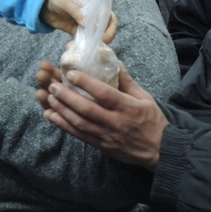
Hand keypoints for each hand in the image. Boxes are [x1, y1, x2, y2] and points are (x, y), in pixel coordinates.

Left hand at [37, 62, 167, 170]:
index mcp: (127, 107)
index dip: (86, 83)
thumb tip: (113, 60)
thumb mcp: (144, 97)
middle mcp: (115, 122)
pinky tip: (51, 115)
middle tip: (53, 85)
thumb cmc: (152, 120)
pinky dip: (63, 125)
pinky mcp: (101, 145)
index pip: (104, 94)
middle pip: (87, 109)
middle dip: (67, 96)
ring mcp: (107, 135)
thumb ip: (126, 80)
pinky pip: (79, 135)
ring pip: (79, 123)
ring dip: (62, 110)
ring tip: (49, 97)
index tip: (70, 73)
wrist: (161, 150)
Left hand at [41, 0, 116, 42]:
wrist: (41, 2)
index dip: (108, 25)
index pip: (107, 13)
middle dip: (105, 36)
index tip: (102, 35)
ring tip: (80, 46)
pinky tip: (72, 47)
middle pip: (107, 25)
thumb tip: (88, 24)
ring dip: (93, 42)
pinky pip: (84, 39)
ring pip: (97, 34)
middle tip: (98, 45)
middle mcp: (95, 12)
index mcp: (95, 0)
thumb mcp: (65, 0)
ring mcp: (87, 22)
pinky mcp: (78, 30)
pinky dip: (81, 44)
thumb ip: (76, 10)